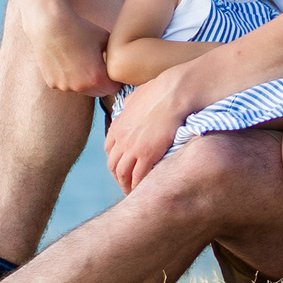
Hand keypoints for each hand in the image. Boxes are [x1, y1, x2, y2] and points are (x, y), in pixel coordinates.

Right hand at [30, 6, 118, 98]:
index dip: (115, 80)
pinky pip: (66, 84)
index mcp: (96, 77)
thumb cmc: (80, 29)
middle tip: (98, 67)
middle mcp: (80, 86)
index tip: (112, 71)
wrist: (50, 25)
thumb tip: (122, 62)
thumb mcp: (104, 39)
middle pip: (99, 92)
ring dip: (84, 81)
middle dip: (101, 83)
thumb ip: (114, 55)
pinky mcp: (52, 83)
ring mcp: (64, 86)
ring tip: (80, 61)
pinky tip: (66, 61)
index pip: (114, 89)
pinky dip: (68, 78)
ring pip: (81, 89)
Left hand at [104, 70, 190, 190]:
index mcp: (118, 125)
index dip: (115, 160)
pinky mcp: (146, 154)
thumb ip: (130, 104)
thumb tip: (129, 106)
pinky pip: (138, 176)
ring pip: (123, 173)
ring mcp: (132, 148)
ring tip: (134, 192)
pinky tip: (144, 189)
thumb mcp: (137, 96)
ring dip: (126, 185)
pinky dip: (138, 186)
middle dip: (118, 176)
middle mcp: (121, 139)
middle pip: (113, 165)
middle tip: (127, 184)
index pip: (109, 149)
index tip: (122, 166)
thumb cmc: (160, 91)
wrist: (172, 93)